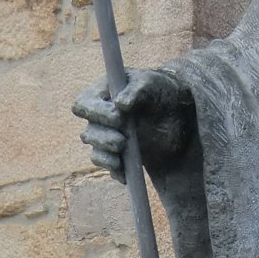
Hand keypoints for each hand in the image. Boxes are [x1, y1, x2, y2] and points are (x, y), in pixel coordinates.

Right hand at [72, 68, 194, 179]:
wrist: (176, 112)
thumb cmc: (158, 90)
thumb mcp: (150, 83)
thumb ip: (136, 90)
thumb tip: (121, 103)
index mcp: (99, 96)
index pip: (82, 106)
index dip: (95, 113)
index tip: (118, 116)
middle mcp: (99, 120)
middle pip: (87, 134)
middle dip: (104, 139)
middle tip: (122, 141)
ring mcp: (108, 139)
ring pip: (96, 154)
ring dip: (108, 157)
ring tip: (125, 154)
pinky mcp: (119, 156)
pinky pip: (111, 169)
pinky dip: (117, 172)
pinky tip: (126, 175)